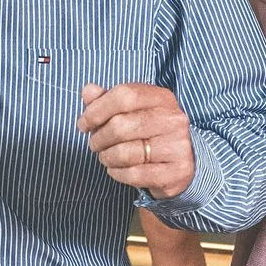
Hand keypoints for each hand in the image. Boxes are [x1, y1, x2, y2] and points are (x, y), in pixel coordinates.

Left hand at [78, 82, 195, 199]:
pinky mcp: (176, 171)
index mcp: (162, 98)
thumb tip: (88, 91)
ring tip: (106, 157)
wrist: (182, 164)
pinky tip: (116, 170)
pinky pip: (134, 174)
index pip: (124, 95)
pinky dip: (117, 173)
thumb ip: (108, 100)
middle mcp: (174, 119)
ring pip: (125, 153)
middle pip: (121, 125)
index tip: (83, 124)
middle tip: (94, 145)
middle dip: (99, 138)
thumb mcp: (131, 112)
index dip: (96, 110)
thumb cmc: (149, 134)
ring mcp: (178, 146)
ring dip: (107, 157)